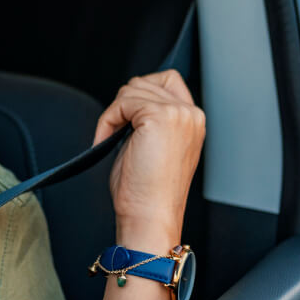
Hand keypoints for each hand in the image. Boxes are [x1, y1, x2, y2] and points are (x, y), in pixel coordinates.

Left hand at [92, 69, 204, 249]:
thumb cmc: (148, 193)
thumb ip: (148, 119)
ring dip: (114, 113)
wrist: (150, 217)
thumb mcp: (154, 146)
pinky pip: (122, 102)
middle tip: (114, 134)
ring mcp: (178, 113)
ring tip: (110, 140)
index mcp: (194, 122)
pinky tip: (105, 141)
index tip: (126, 123)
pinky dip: (107, 120)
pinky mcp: (159, 116)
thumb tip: (128, 102)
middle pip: (146, 82)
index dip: (141, 96)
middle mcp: (191, 114)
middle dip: (123, 105)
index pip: (167, 81)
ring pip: (132, 89)